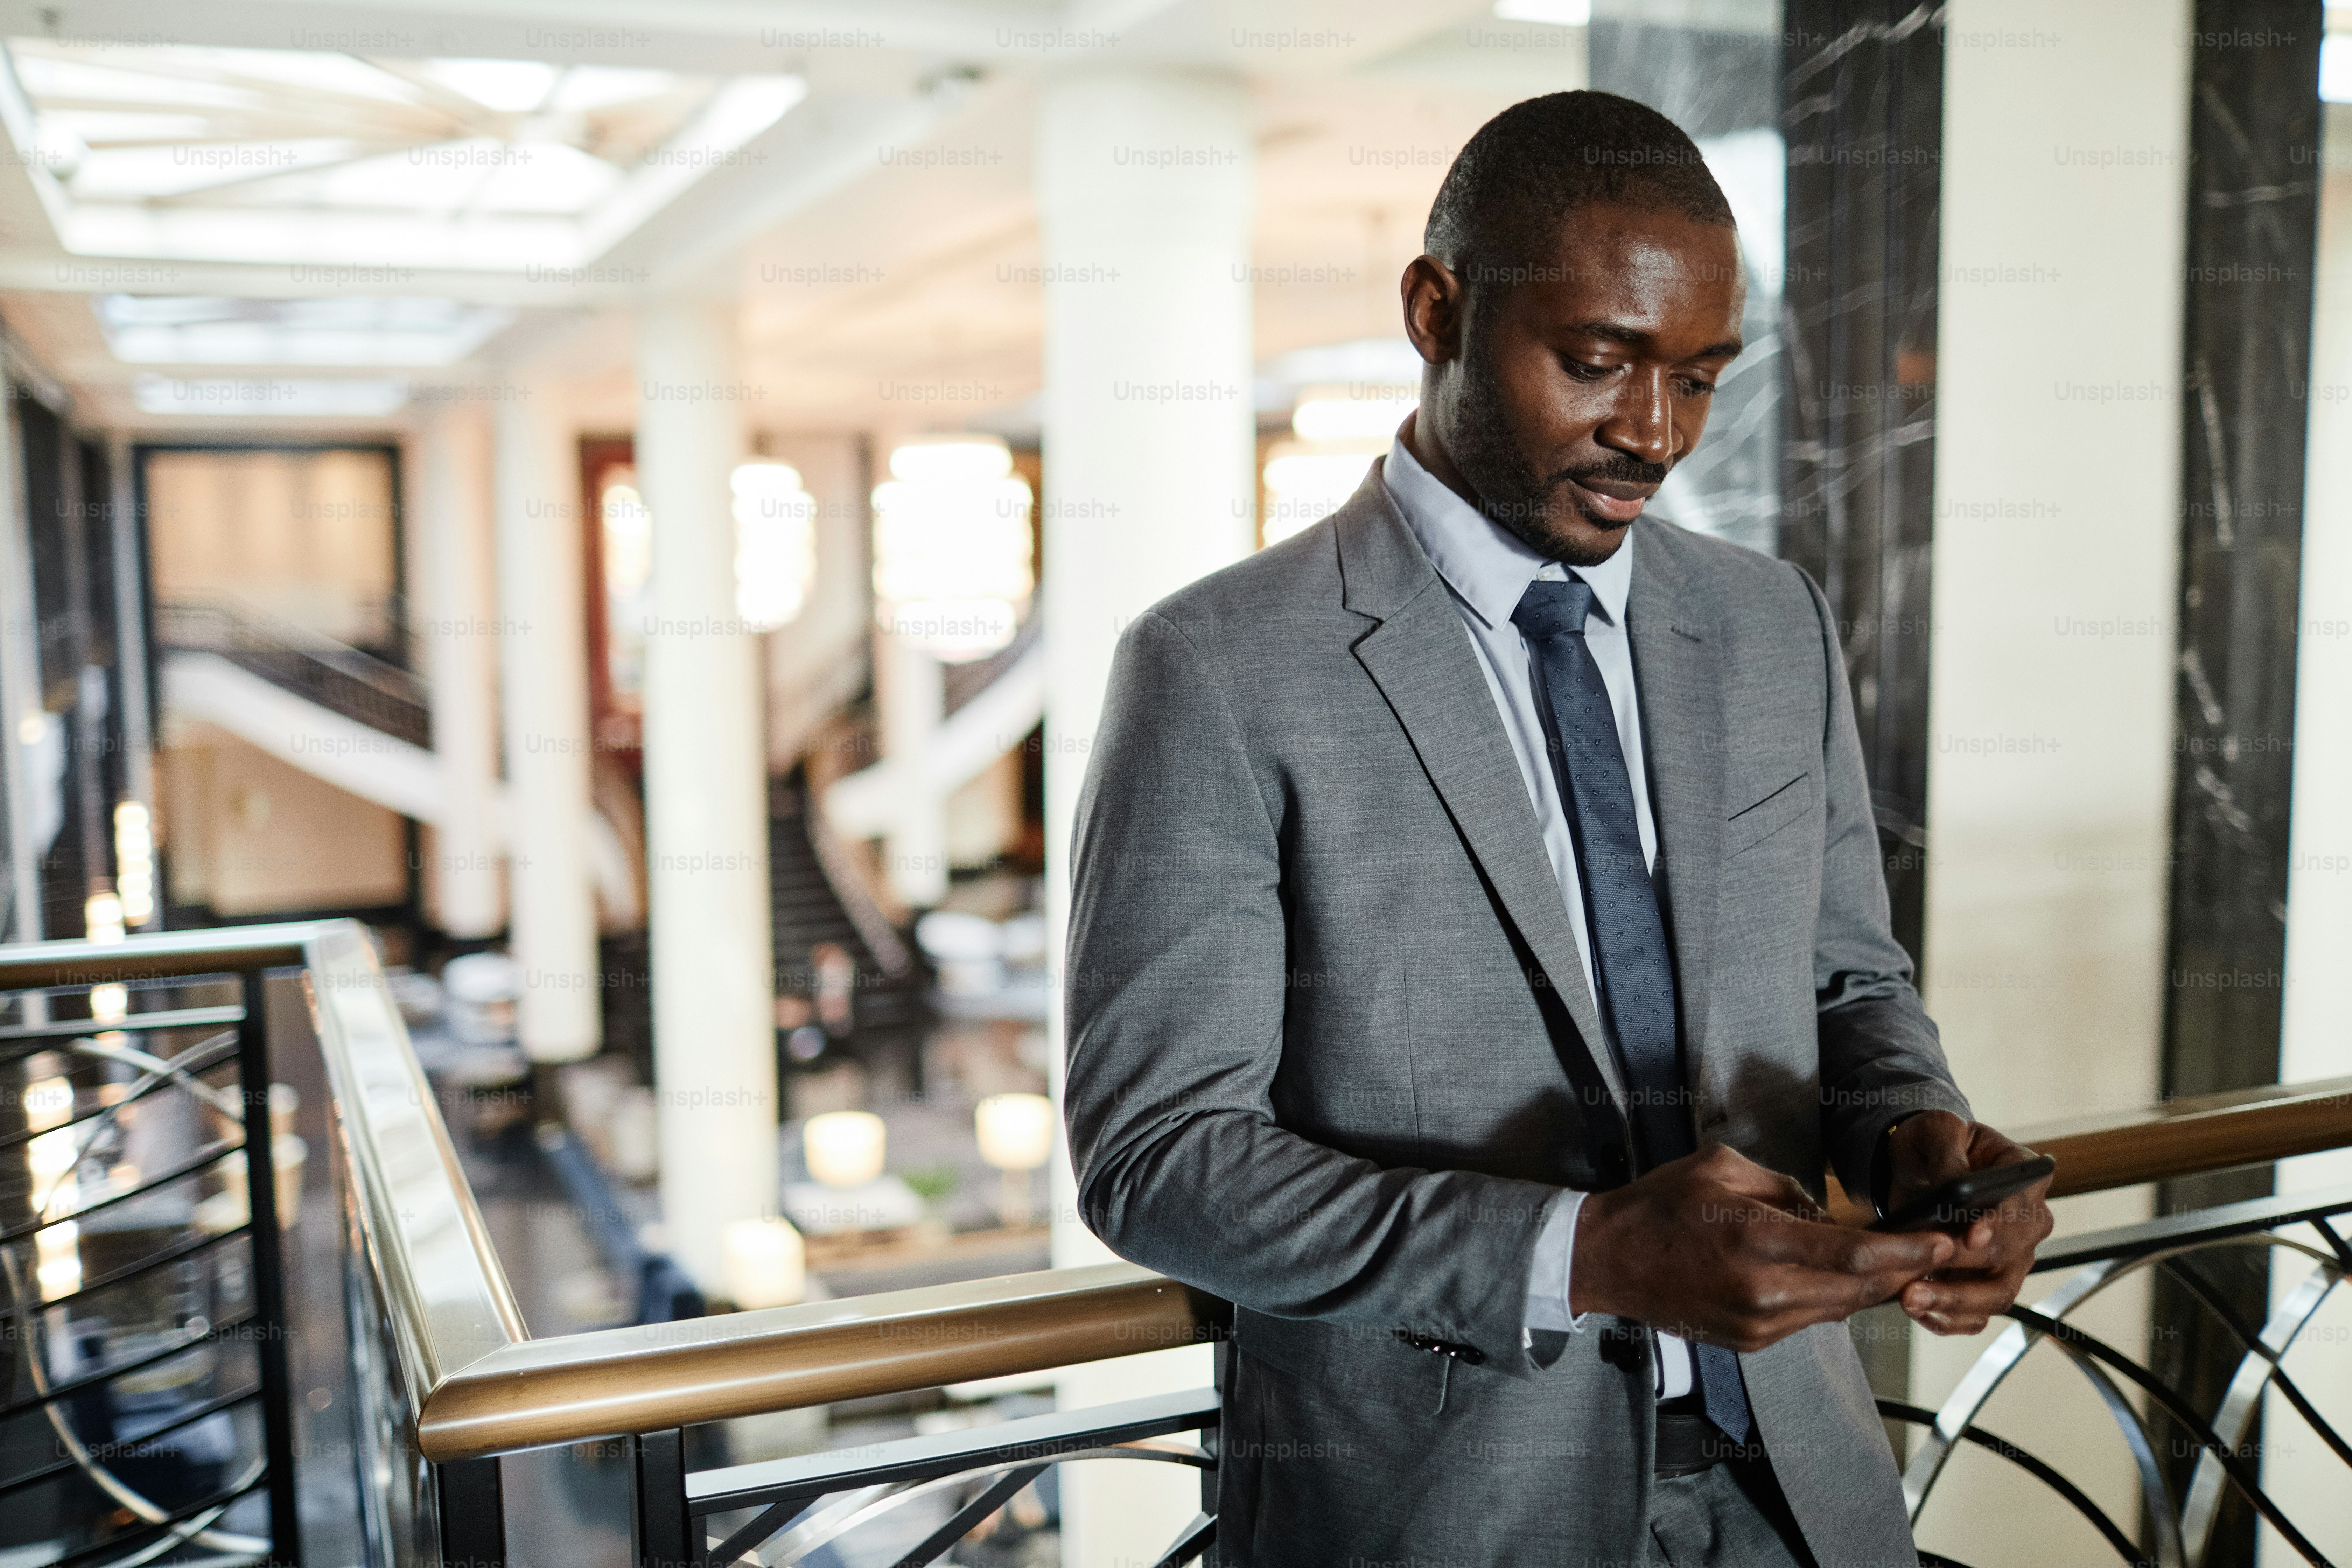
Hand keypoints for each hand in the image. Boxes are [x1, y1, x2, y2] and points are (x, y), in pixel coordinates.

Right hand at [1570, 1144, 1955, 1352]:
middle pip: (1860, 1287)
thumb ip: (1785, 1188)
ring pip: (1840, 1308)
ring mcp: (1758, 1324)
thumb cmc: (1661, 1205)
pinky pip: (1810, 1319)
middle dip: (1905, 1270)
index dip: (1910, 1251)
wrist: (1606, 1260)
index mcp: (1756, 1239)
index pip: (1855, 1253)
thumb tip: (1829, 1212)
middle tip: (1939, 1250)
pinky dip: (1831, 1296)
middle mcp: (1763, 1291)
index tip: (1947, 1242)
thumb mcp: (1723, 1167)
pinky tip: (1835, 1275)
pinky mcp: (1751, 1341)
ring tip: (1897, 1261)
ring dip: (1872, 1285)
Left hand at [1882, 1111, 2054, 1335]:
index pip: (2020, 1209)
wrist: (1919, 1166)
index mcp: (2025, 1180)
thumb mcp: (1937, 1131)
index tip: (1971, 1236)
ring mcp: (2011, 1258)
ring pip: (1997, 1294)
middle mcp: (2027, 1225)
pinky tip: (1920, 1314)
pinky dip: (1951, 1320)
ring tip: (1911, 1299)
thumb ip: (1949, 1154)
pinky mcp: (1987, 1281)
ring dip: (1954, 1303)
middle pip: (2007, 1259)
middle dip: (1963, 1271)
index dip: (1997, 1226)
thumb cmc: (1934, 1144)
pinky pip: (1979, 1314)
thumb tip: (1956, 1187)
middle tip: (1920, 1277)